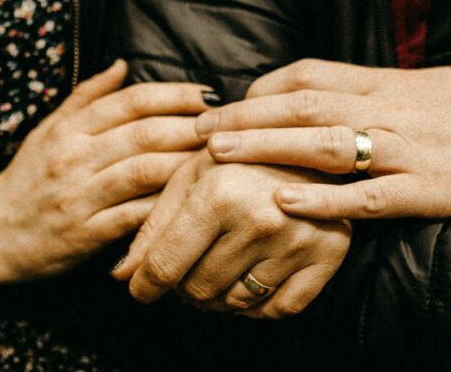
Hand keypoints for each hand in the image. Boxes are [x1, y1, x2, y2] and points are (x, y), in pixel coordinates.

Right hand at [0, 61, 211, 287]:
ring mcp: (80, 196)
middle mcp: (74, 157)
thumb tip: (124, 64)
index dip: (174, 95)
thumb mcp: (49, 130)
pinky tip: (192, 200)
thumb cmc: (28, 178)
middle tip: (225, 128)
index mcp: (69, 129)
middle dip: (191, 127)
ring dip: (186, 164)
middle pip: (145, 133)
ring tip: (217, 160)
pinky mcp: (86, 234)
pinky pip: (136, 216)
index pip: (131, 101)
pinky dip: (166, 206)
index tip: (207, 96)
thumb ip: (87, 97)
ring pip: (145, 171)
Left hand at [111, 152, 350, 318]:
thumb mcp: (191, 176)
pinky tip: (251, 279)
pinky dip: (259, 306)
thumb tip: (121, 275)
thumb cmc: (242, 155)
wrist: (312, 140)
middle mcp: (260, 221)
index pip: (166, 265)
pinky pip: (279, 309)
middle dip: (184, 285)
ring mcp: (298, 241)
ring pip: (235, 303)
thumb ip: (153, 226)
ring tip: (221, 265)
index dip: (145, 285)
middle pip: (198, 290)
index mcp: (219, 194)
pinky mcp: (329, 255)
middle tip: (189, 266)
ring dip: (220, 295)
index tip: (140, 290)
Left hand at [195, 59, 450, 218]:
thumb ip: (379, 93)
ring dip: (265, 148)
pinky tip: (284, 199)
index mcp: (389, 83)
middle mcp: (391, 110)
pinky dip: (324, 199)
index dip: (262, 89)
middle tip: (197, 128)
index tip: (230, 103)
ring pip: (323, 144)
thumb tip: (332, 100)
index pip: (310, 75)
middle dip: (244, 116)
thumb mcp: (429, 86)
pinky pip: (368, 197)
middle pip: (302, 106)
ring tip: (217, 155)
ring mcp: (410, 150)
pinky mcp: (432, 191)